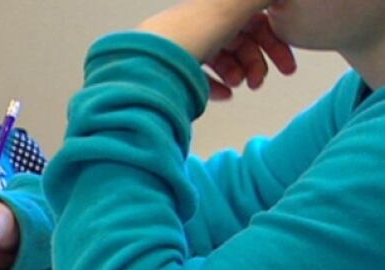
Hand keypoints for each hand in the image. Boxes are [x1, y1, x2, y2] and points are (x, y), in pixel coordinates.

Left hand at [136, 1, 295, 99]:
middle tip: (259, 84)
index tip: (287, 68)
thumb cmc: (188, 33)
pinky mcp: (174, 67)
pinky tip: (223, 96)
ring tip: (237, 86)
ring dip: (236, 74)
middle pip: (239, 42)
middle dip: (255, 63)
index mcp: (218, 7)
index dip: (273, 43)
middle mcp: (202, 22)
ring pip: (222, 59)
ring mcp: (188, 45)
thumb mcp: (233, 6)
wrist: (146, 62)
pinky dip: (215, 85)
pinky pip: (201, 76)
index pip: (255, 22)